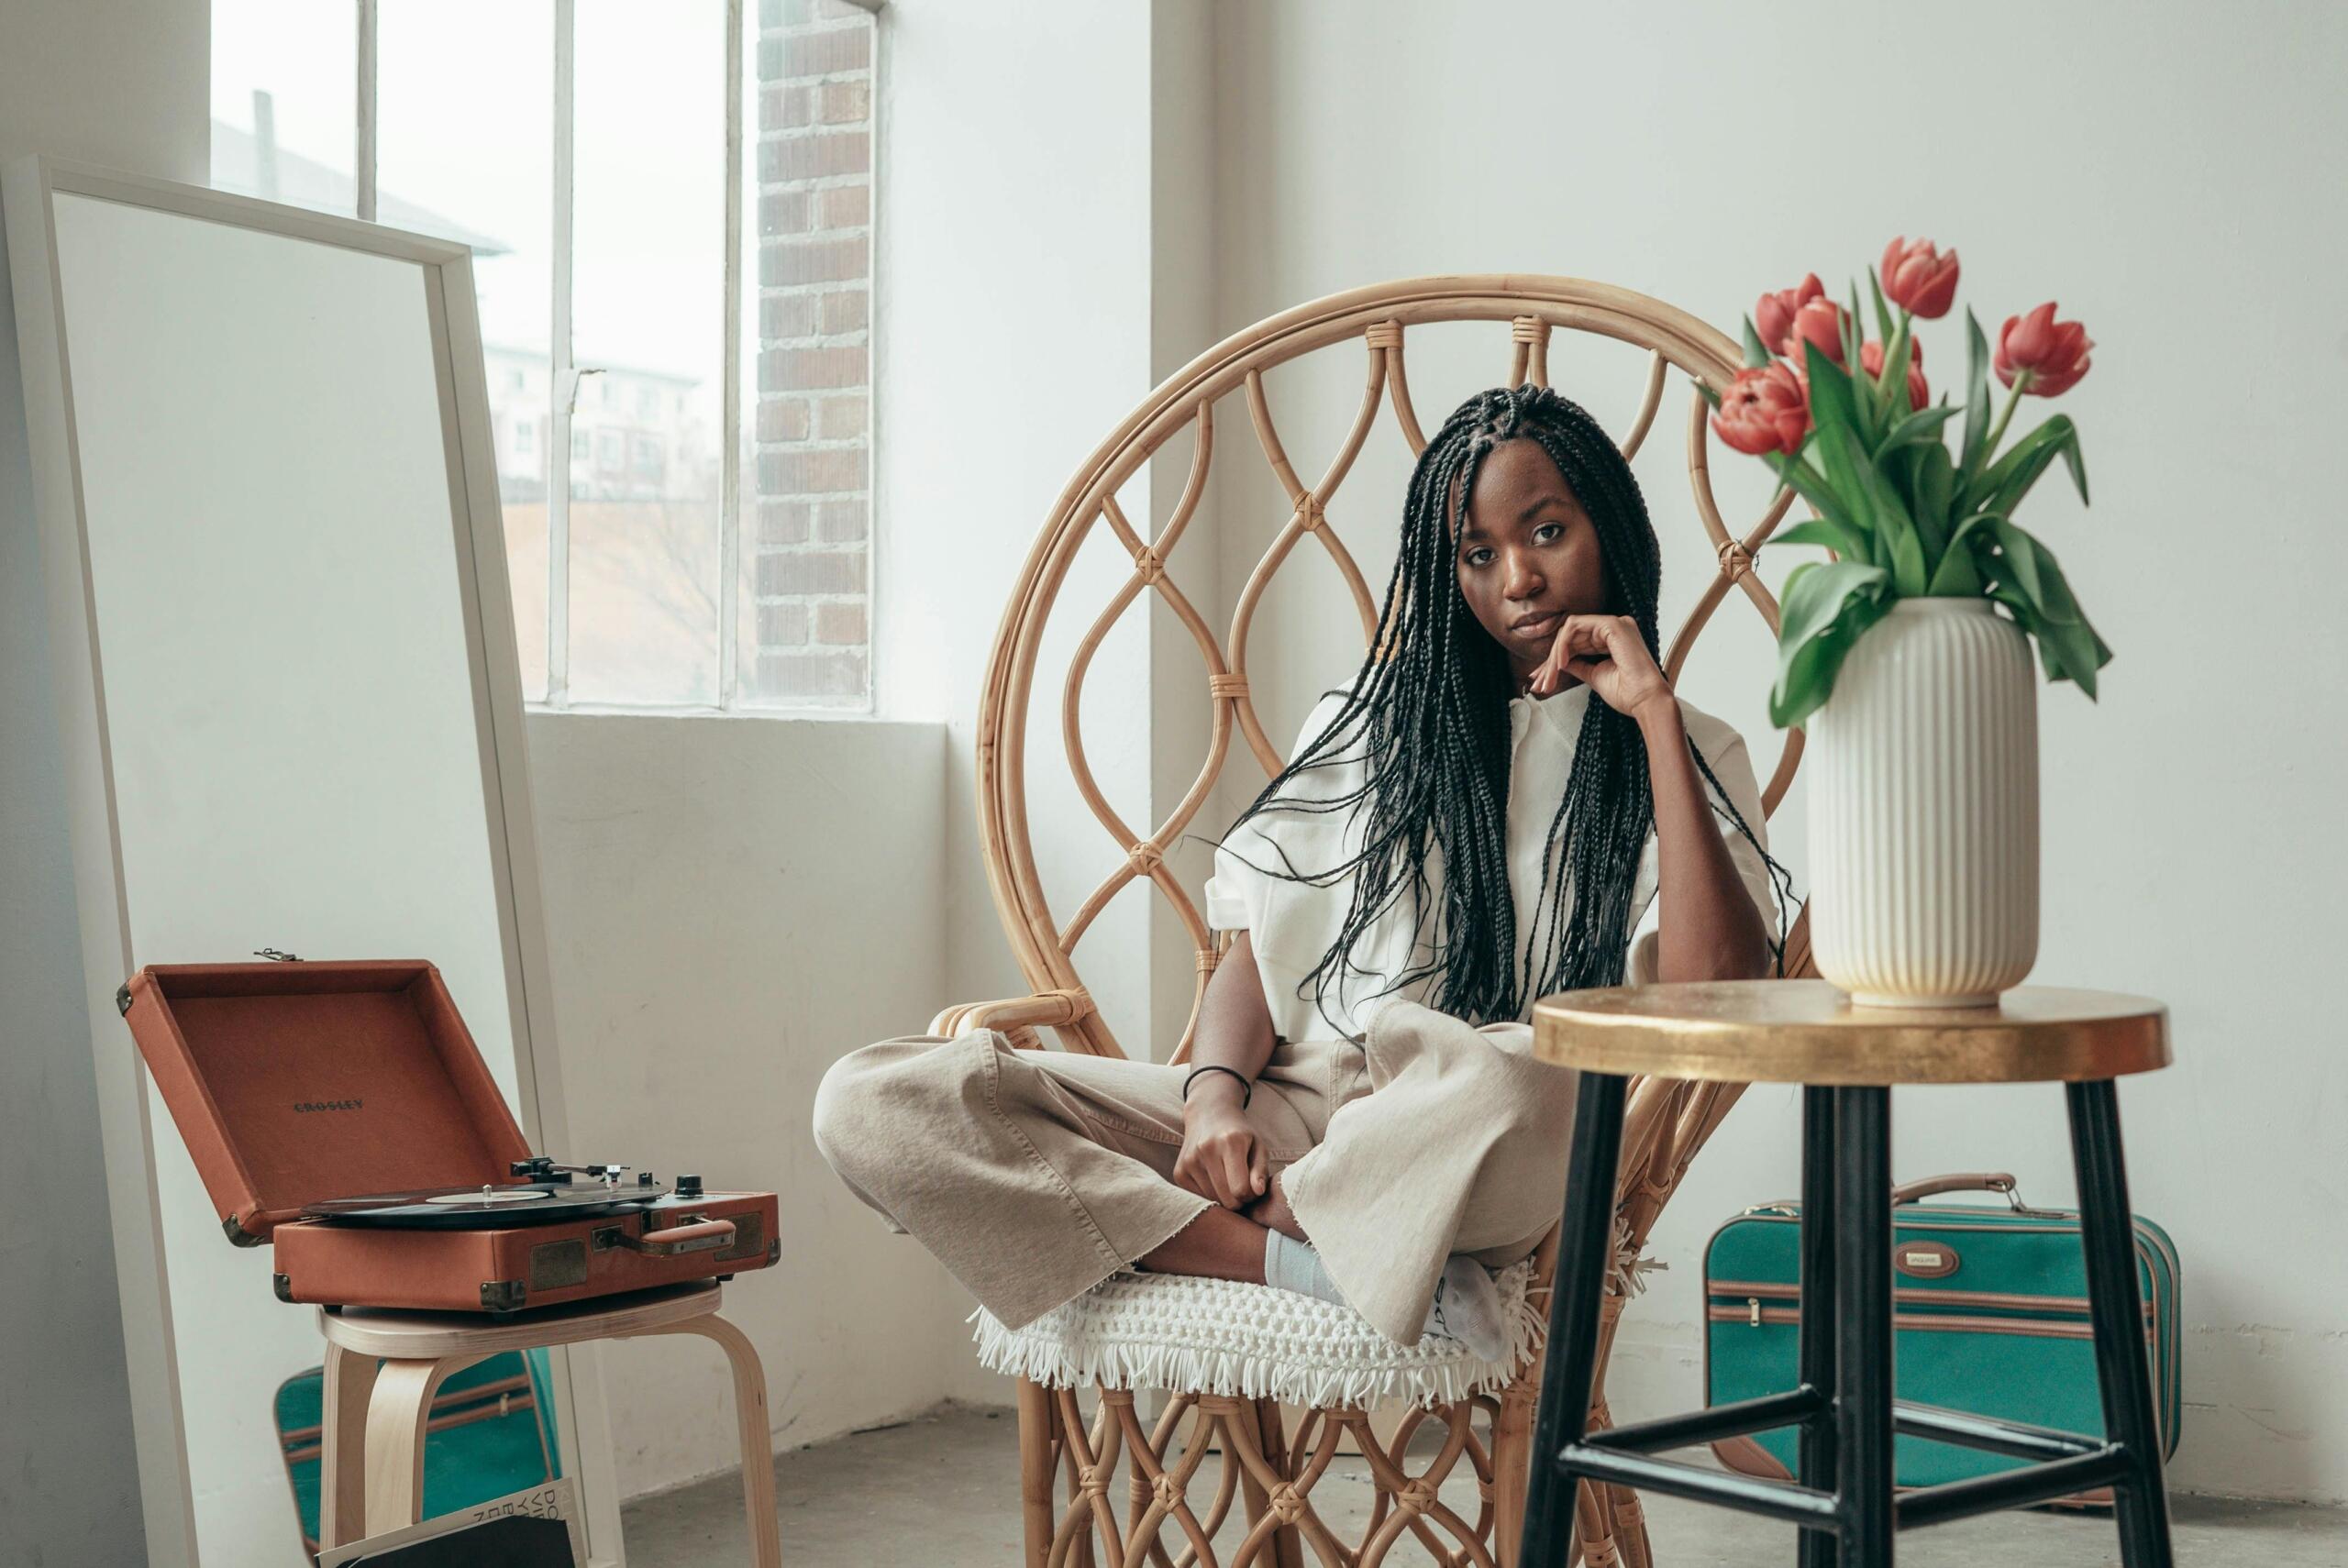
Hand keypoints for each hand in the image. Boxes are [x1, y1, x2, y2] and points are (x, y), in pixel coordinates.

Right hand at [1173, 1094, 1267, 1208]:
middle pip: (1226, 1199)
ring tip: (1226, 1180)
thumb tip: (1258, 1191)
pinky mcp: (1179, 1172)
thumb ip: (1261, 1169)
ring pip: (1212, 1201)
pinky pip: (1198, 1198)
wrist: (1208, 1115)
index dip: (1250, 1195)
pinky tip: (1212, 1178)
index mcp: (1230, 1142)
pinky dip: (1209, 1194)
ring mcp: (1189, 1161)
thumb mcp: (1258, 1146)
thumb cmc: (1238, 1134)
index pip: (1240, 1189)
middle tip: (1240, 1186)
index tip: (1252, 1188)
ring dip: (1223, 1197)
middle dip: (1238, 1200)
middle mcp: (1206, 1150)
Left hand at [1529, 613, 1673, 722]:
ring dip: (1554, 655)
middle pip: (1570, 637)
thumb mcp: (1594, 675)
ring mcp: (1614, 623)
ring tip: (1549, 677)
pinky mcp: (1612, 625)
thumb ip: (1577, 664)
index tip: (1541, 679)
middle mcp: (1614, 627)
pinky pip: (1575, 626)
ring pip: (1570, 630)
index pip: (1576, 642)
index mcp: (1612, 638)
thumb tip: (1558, 661)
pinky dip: (1563, 644)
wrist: (1645, 701)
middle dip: (1550, 661)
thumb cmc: (1627, 693)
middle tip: (1539, 683)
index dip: (1555, 659)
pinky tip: (1560, 663)